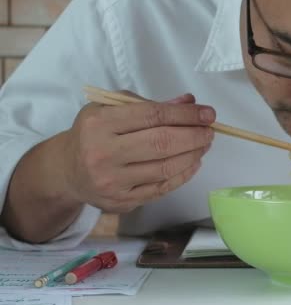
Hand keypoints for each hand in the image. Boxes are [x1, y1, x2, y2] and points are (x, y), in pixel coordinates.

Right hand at [60, 92, 214, 213]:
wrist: (67, 171)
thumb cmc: (93, 134)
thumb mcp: (110, 110)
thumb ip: (149, 104)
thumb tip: (189, 103)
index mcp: (99, 123)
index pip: (152, 116)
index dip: (185, 115)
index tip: (208, 114)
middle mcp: (102, 153)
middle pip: (161, 143)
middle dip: (193, 136)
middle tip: (210, 131)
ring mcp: (112, 181)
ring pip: (165, 168)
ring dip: (193, 155)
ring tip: (204, 144)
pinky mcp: (121, 201)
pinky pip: (162, 188)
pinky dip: (183, 175)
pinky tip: (193, 162)